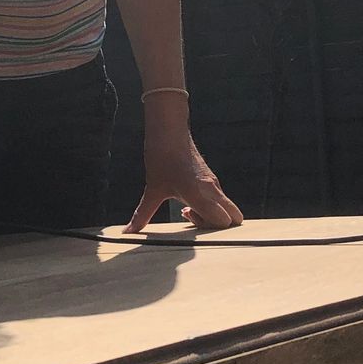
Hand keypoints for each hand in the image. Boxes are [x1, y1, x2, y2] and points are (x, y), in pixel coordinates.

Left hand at [125, 130, 242, 232]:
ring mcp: (214, 183)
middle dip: (217, 226)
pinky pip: (219, 199)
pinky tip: (188, 200)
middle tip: (193, 220)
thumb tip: (128, 231)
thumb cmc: (162, 158)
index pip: (223, 221)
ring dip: (210, 215)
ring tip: (186, 210)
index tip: (187, 219)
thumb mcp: (152, 189)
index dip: (209, 229)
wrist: (169, 132)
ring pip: (226, 208)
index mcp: (201, 194)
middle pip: (234, 218)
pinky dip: (209, 206)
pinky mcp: (211, 178)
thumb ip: (142, 214)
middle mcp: (213, 189)